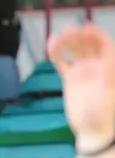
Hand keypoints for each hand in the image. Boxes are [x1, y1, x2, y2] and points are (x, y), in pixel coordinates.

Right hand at [48, 23, 114, 143]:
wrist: (92, 130)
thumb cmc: (105, 114)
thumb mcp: (108, 94)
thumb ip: (109, 75)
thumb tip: (111, 56)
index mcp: (109, 68)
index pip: (105, 46)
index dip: (97, 35)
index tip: (86, 27)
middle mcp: (97, 66)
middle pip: (88, 46)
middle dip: (79, 36)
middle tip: (68, 29)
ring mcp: (83, 72)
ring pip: (74, 51)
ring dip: (67, 42)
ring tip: (57, 35)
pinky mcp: (70, 79)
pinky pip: (62, 63)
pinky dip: (56, 54)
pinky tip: (50, 44)